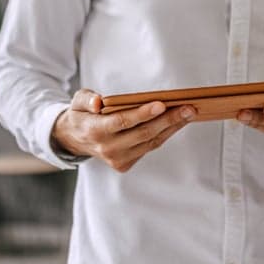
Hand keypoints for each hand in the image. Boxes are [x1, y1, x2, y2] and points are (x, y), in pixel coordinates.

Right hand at [51, 89, 195, 172]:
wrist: (74, 139)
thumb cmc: (81, 114)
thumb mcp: (77, 101)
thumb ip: (87, 99)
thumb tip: (98, 102)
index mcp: (95, 130)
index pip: (122, 121)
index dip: (142, 113)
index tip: (161, 104)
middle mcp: (107, 148)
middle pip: (143, 133)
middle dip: (168, 120)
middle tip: (188, 108)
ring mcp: (117, 159)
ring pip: (150, 142)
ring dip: (172, 127)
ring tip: (188, 113)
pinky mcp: (125, 164)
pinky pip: (149, 147)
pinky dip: (164, 134)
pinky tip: (177, 122)